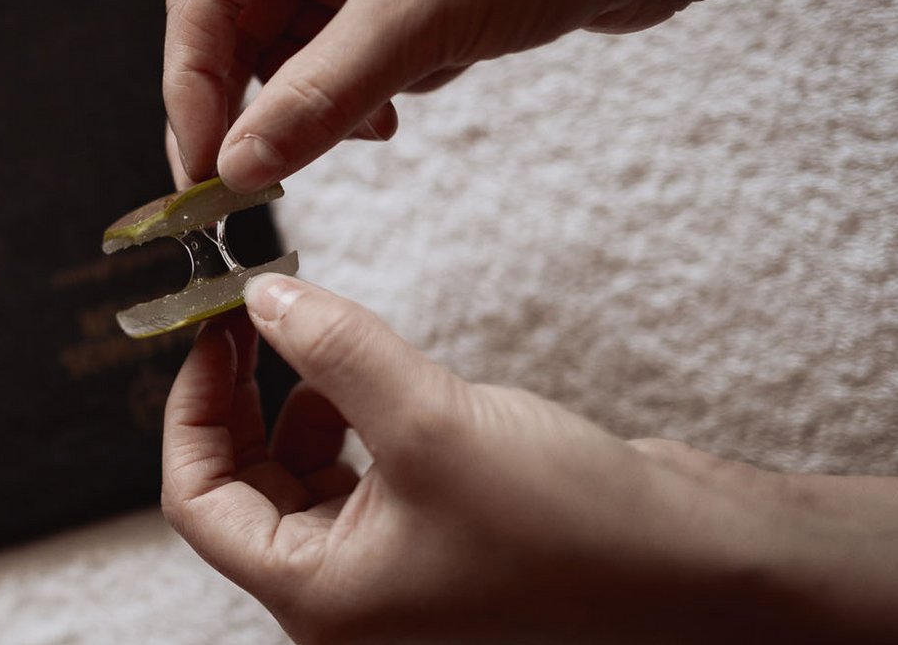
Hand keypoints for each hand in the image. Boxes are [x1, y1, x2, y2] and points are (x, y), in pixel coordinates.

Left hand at [161, 274, 897, 642]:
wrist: (707, 569)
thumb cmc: (576, 528)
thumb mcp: (432, 419)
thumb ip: (333, 350)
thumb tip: (262, 297)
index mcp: (321, 599)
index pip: (200, 504)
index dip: (191, 411)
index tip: (213, 332)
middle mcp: (347, 601)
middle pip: (244, 494)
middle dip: (242, 404)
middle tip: (250, 319)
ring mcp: (394, 579)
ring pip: (302, 486)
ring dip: (297, 411)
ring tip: (319, 345)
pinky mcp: (439, 549)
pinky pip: (360, 486)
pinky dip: (351, 428)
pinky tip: (374, 380)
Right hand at [164, 0, 897, 190]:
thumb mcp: (419, 17)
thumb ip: (314, 99)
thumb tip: (236, 168)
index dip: (190, 90)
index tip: (199, 173)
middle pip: (239, 22)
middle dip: (255, 103)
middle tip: (252, 185)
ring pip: (295, 42)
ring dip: (318, 99)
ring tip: (368, 124)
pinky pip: (349, 45)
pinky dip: (366, 85)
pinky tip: (408, 97)